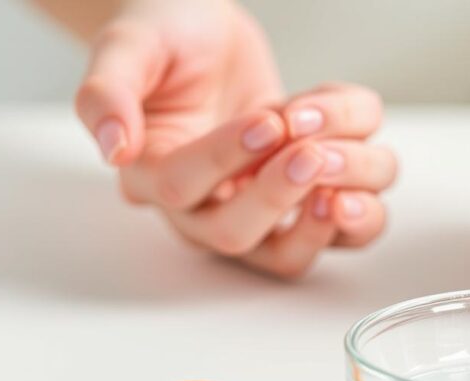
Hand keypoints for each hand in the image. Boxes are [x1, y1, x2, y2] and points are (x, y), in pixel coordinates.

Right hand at [75, 0, 394, 277]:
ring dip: (333, 206)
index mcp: (150, 174)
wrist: (205, 34)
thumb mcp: (127, 46)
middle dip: (279, 196)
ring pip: (292, 256)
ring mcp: (255, 213)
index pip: (181, 189)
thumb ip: (106, 92)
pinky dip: (363, 199)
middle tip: (311, 149)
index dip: (227, 158)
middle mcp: (201, 209)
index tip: (267, 120)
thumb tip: (111, 146)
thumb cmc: (164, 39)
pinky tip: (357, 145)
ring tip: (336, 144)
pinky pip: (340, 233)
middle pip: (237, 239)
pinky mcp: (300, 204)